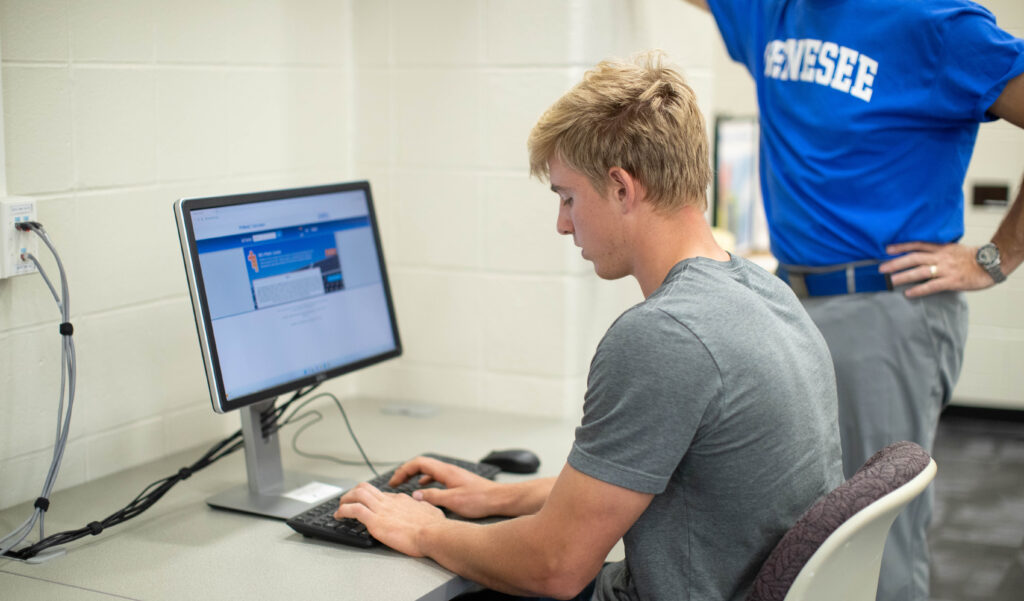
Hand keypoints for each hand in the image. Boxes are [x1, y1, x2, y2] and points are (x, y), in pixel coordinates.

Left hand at [334, 482, 444, 556]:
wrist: (433, 534)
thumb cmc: (435, 527)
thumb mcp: (431, 510)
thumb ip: (423, 505)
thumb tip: (421, 503)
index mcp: (401, 500)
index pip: (381, 494)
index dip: (371, 498)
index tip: (367, 504)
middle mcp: (389, 501)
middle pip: (366, 488)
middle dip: (353, 493)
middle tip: (347, 501)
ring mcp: (381, 510)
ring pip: (357, 494)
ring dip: (345, 500)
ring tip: (339, 508)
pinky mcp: (375, 521)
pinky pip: (353, 510)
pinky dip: (343, 511)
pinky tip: (338, 516)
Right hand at [386, 456, 502, 518]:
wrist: (499, 499)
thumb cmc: (480, 499)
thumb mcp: (453, 500)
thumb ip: (433, 497)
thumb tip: (415, 495)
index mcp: (445, 471)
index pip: (418, 463)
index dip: (403, 470)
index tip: (394, 481)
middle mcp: (448, 470)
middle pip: (422, 464)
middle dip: (406, 472)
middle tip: (395, 483)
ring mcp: (453, 474)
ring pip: (429, 470)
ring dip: (415, 476)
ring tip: (405, 485)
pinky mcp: (457, 481)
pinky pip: (436, 476)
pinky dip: (426, 480)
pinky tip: (425, 488)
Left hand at [879, 241, 994, 297]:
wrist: (991, 264)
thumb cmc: (972, 258)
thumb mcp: (953, 249)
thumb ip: (938, 252)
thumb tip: (922, 256)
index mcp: (941, 248)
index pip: (917, 245)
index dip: (902, 246)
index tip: (887, 249)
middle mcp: (941, 257)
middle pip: (914, 258)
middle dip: (896, 263)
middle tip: (881, 268)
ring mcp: (946, 269)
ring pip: (920, 271)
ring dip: (904, 276)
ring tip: (891, 281)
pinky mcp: (952, 281)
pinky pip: (932, 286)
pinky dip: (919, 290)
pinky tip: (909, 293)